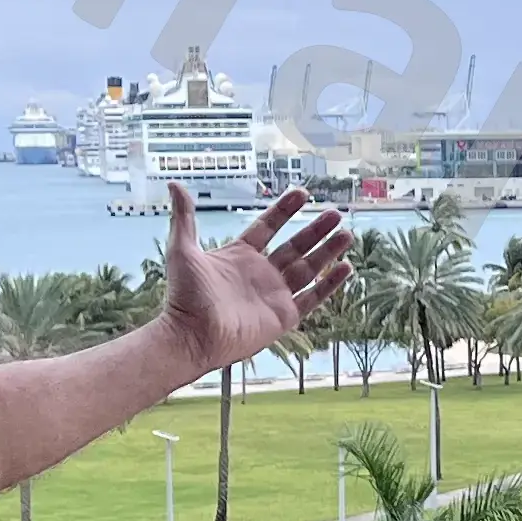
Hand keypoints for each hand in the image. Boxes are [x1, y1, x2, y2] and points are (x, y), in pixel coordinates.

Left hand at [154, 182, 350, 372]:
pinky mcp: (284, 316)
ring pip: (309, 268)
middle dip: (316, 230)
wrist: (192, 335)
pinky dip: (329, 284)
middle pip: (295, 246)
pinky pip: (313, 297)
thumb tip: (174, 184)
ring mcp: (274, 294)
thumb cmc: (184, 295)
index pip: (268, 227)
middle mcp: (260, 273)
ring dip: (328, 251)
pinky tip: (345, 268)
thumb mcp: (183, 250)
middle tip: (335, 214)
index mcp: (240, 256)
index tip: (303, 193)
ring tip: (347, 234)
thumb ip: (184, 217)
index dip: (285, 210)